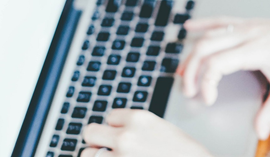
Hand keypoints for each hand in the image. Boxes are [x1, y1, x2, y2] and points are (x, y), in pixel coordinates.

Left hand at [81, 109, 211, 156]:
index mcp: (138, 118)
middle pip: (90, 132)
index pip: (109, 116)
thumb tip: (113, 130)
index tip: (125, 134)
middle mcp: (125, 137)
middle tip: (108, 147)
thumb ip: (134, 126)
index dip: (116, 126)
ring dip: (98, 156)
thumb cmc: (181, 151)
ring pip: (87, 155)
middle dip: (98, 140)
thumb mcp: (159, 128)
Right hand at [178, 9, 269, 139]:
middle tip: (188, 91)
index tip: (209, 100)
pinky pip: (221, 20)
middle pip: (205, 48)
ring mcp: (247, 26)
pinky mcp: (250, 23)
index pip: (216, 64)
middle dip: (191, 70)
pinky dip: (204, 24)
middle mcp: (246, 34)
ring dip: (193, 53)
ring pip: (210, 35)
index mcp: (254, 50)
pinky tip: (189, 28)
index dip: (206, 84)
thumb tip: (259, 131)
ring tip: (182, 72)